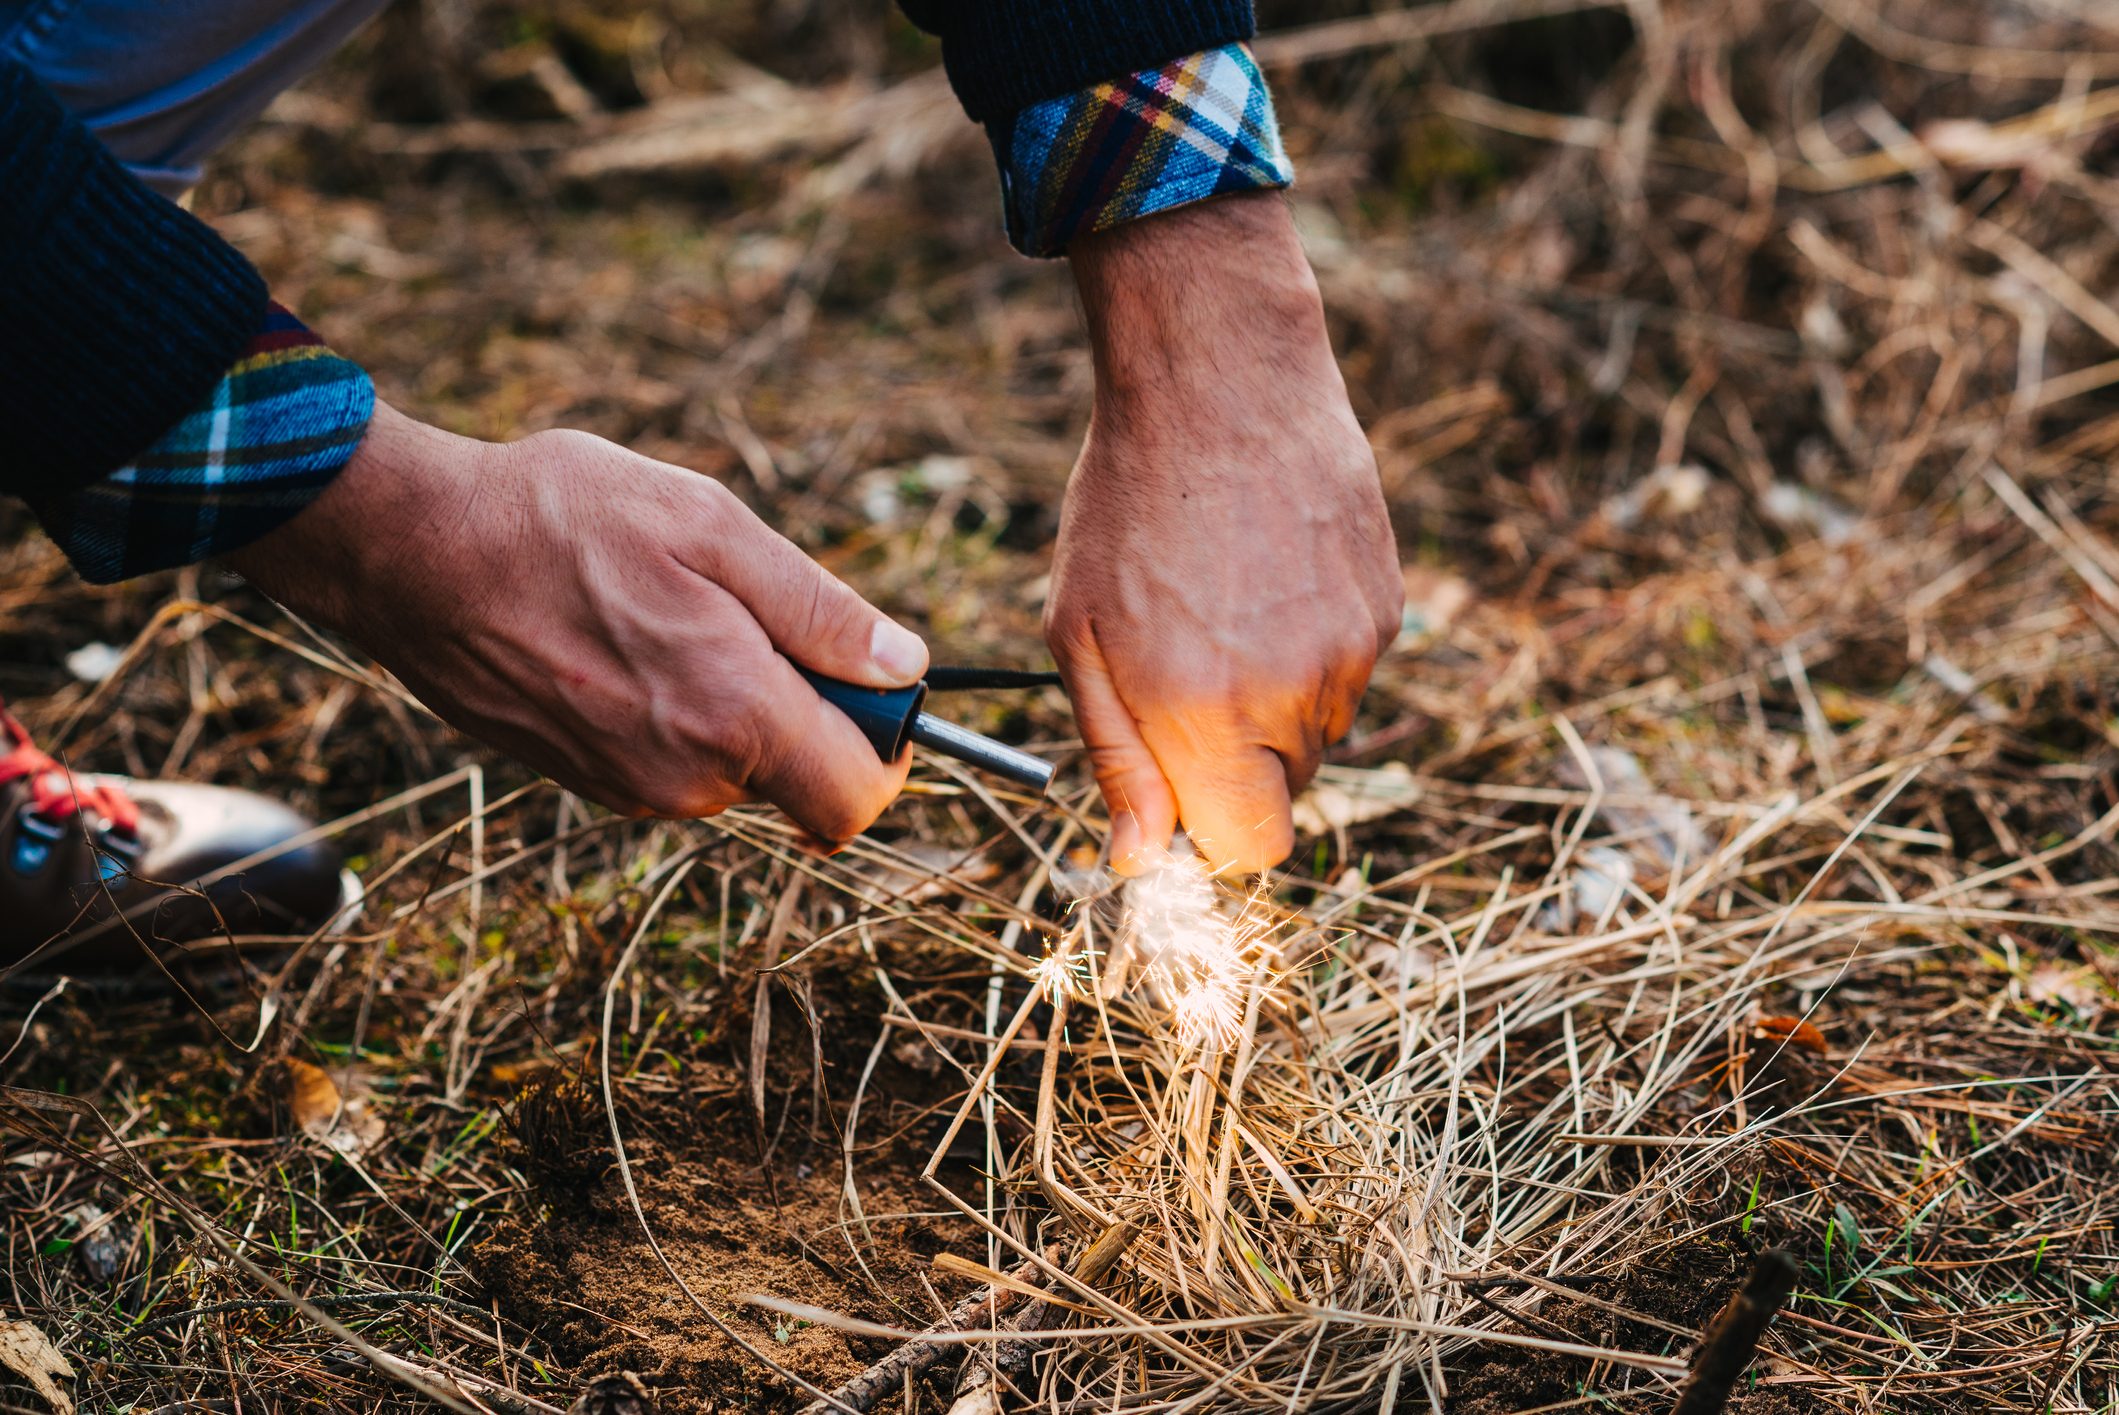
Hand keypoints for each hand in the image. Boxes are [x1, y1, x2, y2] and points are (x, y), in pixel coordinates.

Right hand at [227, 403, 927, 842]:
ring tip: (674, 611)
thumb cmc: (560, 519)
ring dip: (741, 703)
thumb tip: (903, 667)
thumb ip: (820, 609)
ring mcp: (633, 789)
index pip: (858, 800)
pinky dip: (685, 711)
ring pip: (740, 769)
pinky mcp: (592, 782)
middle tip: (756, 615)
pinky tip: (632, 637)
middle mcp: (687, 778)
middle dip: (812, 712)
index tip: (875, 688)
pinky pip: (680, 763)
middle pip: (804, 782)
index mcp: (734, 714)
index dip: (888, 750)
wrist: (414, 554)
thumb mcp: (711, 526)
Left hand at [1050, 194, 1400, 875]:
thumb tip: (1139, 858)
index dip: (1212, 830)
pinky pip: (1347, 668)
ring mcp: (1352, 650)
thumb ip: (1118, 759)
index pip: (1249, 851)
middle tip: (1185, 664)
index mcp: (1207, 715)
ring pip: (1318, 729)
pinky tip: (1266, 573)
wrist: (1219, 380)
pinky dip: (1309, 644)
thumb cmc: (1126, 506)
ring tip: (1225, 603)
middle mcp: (1295, 695)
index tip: (1179, 783)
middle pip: (1283, 791)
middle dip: (1234, 759)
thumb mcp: (1079, 637)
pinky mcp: (1386, 605)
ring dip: (1273, 698)